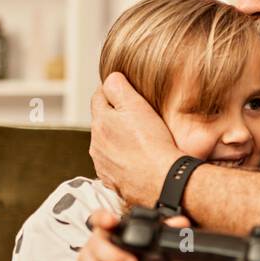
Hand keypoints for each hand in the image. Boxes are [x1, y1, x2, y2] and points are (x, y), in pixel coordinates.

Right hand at [71, 211, 191, 260]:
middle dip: (115, 256)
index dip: (103, 218)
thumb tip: (182, 222)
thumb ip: (162, 232)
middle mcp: (93, 246)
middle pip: (97, 246)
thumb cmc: (125, 259)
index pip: (99, 219)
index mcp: (107, 232)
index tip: (112, 221)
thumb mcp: (141, 246)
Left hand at [89, 72, 179, 205]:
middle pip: (102, 122)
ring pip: (107, 145)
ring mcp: (103, 165)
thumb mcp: (137, 105)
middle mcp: (97, 144)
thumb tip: (110, 78)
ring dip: (118, 140)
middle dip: (114, 117)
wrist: (163, 181)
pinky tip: (139, 160)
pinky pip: (114, 165)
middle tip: (135, 116)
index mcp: (101, 122)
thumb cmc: (153, 144)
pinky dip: (123, 160)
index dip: (110, 91)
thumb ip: (118, 87)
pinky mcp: (113, 181)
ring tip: (139, 140)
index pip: (98, 98)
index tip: (121, 90)